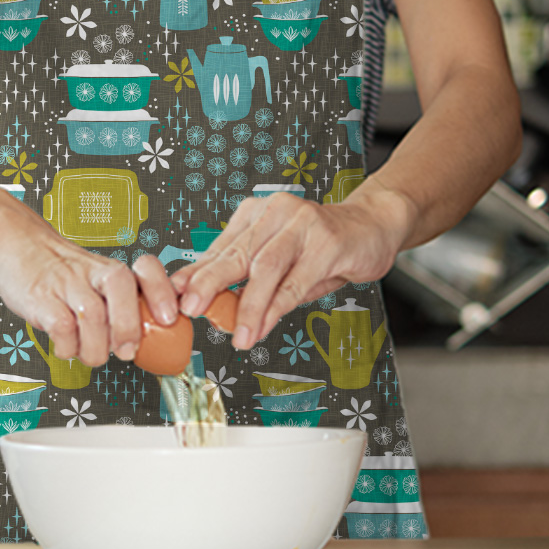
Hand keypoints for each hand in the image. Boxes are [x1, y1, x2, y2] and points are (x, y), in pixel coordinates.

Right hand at [0, 213, 178, 367]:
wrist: (18, 245)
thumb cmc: (60, 272)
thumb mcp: (94, 283)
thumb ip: (118, 309)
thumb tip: (140, 347)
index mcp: (111, 270)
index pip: (145, 271)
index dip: (162, 294)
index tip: (169, 319)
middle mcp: (91, 273)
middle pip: (121, 292)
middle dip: (128, 329)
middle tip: (126, 351)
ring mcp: (66, 284)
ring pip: (93, 316)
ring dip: (95, 348)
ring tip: (90, 353)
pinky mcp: (41, 299)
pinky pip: (62, 328)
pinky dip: (68, 347)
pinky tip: (66, 346)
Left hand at [169, 186, 415, 348]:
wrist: (373, 225)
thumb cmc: (321, 246)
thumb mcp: (279, 259)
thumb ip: (246, 277)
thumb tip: (208, 305)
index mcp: (255, 214)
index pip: (220, 248)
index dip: (196, 274)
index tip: (175, 296)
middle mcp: (275, 212)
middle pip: (236, 253)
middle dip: (209, 283)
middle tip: (190, 309)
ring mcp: (302, 224)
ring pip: (265, 268)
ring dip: (248, 305)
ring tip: (237, 336)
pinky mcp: (328, 241)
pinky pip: (296, 280)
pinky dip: (277, 306)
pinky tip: (264, 326)